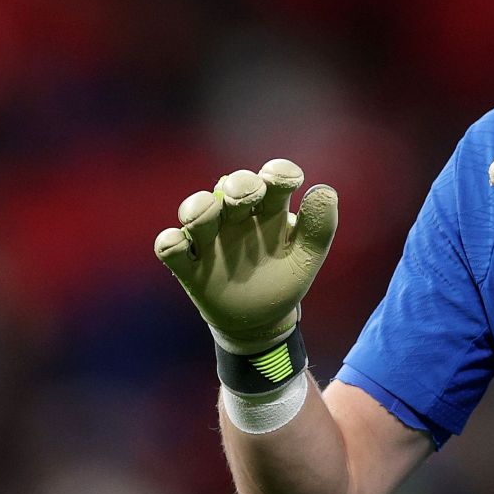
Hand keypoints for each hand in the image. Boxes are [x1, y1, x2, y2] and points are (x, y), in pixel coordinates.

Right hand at [154, 159, 338, 353]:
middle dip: (239, 185)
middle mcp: (238, 216)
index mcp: (270, 209)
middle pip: (234, 187)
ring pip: (197, 210)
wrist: (260, 320)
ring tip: (204, 214)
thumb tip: (324, 189)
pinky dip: (170, 242)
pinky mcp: (189, 266)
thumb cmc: (284, 278)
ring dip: (198, 207)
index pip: (274, 179)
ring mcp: (211, 239)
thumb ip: (319, 226)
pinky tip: (178, 243)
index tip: (287, 181)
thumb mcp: (307, 256)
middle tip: (246, 196)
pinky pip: (170, 248)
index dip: (279, 172)